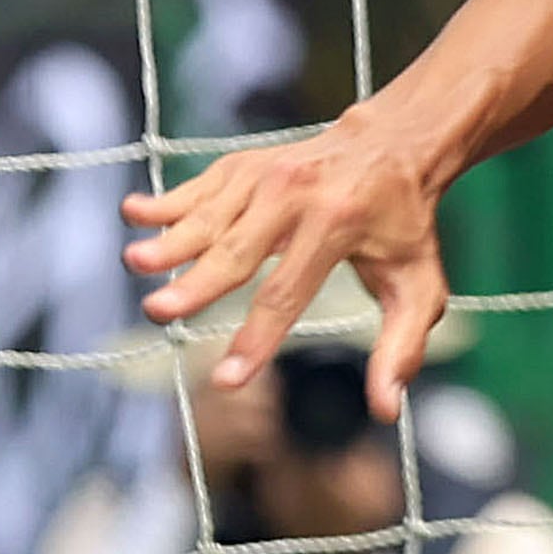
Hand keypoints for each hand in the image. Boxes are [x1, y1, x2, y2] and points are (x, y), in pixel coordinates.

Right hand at [122, 115, 453, 410]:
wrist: (393, 145)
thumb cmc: (403, 227)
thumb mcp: (419, 285)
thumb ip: (402, 347)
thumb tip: (384, 409)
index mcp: (339, 223)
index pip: (288, 293)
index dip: (257, 340)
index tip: (227, 380)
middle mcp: (297, 193)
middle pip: (238, 250)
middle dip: (198, 284)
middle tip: (159, 310)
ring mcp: (266, 174)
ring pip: (211, 218)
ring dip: (171, 241)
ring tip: (135, 261)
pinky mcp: (243, 165)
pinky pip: (199, 189)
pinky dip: (167, 203)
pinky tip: (133, 213)